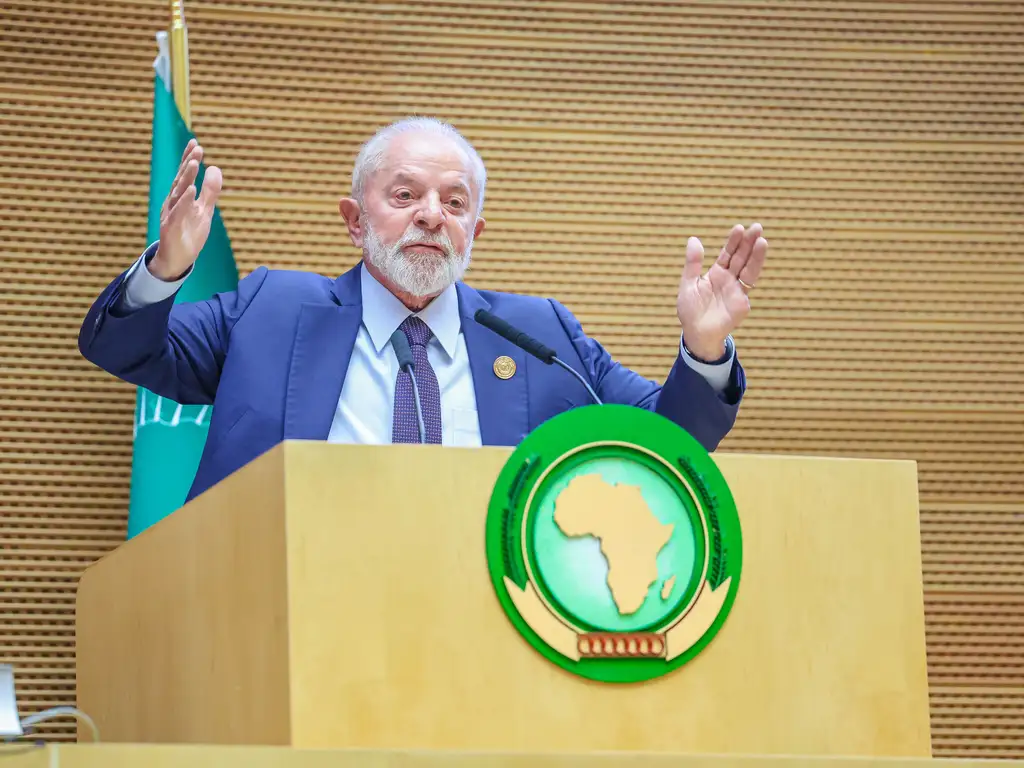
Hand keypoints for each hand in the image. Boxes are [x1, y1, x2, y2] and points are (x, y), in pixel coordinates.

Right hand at [151, 139, 222, 280]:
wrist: (178, 259)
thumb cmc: (190, 233)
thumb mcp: (204, 210)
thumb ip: (210, 191)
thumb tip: (215, 168)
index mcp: (181, 197)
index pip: (185, 175)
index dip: (188, 158)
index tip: (195, 143)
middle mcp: (173, 203)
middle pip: (181, 180)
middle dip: (188, 163)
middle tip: (197, 148)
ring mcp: (171, 214)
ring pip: (178, 193)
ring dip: (185, 177)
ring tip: (194, 162)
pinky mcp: (171, 228)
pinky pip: (178, 212)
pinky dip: (184, 201)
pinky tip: (191, 189)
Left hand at [676, 223, 766, 359]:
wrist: (696, 334)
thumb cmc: (690, 311)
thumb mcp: (688, 284)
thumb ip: (693, 263)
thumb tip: (693, 239)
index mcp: (717, 273)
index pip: (727, 253)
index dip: (733, 241)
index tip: (739, 228)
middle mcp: (729, 279)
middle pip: (742, 257)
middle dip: (749, 243)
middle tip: (757, 227)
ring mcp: (737, 290)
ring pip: (749, 269)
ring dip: (756, 255)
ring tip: (762, 240)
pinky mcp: (742, 302)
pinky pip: (748, 285)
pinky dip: (752, 273)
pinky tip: (756, 261)